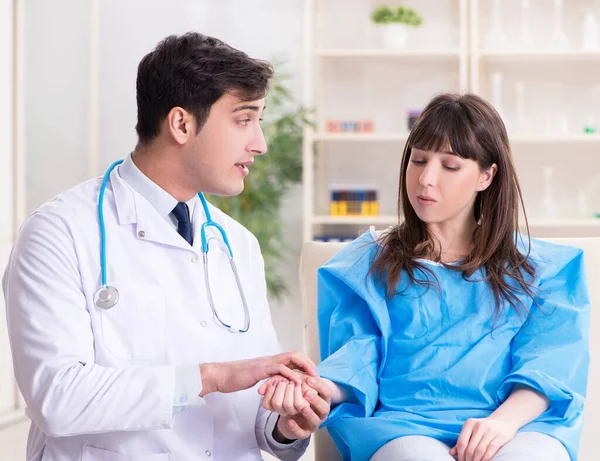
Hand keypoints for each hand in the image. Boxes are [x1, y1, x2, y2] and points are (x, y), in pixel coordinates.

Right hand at [200, 352, 316, 395]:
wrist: (222, 375)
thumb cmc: (237, 377)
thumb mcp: (256, 377)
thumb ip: (267, 378)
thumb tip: (276, 384)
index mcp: (271, 361)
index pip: (292, 358)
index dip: (305, 365)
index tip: (312, 376)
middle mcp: (271, 359)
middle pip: (295, 355)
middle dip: (308, 364)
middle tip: (316, 377)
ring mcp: (266, 363)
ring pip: (290, 359)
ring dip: (303, 368)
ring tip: (311, 379)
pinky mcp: (261, 370)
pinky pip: (279, 369)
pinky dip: (290, 375)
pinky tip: (296, 382)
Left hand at [259, 373, 331, 440]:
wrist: (290, 418)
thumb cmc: (297, 399)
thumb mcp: (298, 389)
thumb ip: (298, 381)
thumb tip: (294, 374)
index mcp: (322, 400)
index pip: (327, 392)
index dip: (319, 385)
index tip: (309, 379)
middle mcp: (320, 413)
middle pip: (324, 408)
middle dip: (316, 400)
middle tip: (307, 393)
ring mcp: (313, 424)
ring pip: (315, 421)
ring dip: (309, 414)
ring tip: (303, 407)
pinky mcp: (304, 433)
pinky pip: (301, 434)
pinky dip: (296, 428)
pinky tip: (289, 421)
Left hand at [450, 416, 516, 460]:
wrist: (503, 421)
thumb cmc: (484, 428)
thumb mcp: (471, 430)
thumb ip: (463, 440)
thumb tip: (452, 452)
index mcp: (469, 423)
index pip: (461, 442)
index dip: (460, 454)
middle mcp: (479, 426)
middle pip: (470, 448)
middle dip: (468, 459)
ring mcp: (490, 431)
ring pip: (479, 450)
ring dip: (476, 460)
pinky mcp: (500, 436)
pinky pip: (490, 450)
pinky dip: (485, 458)